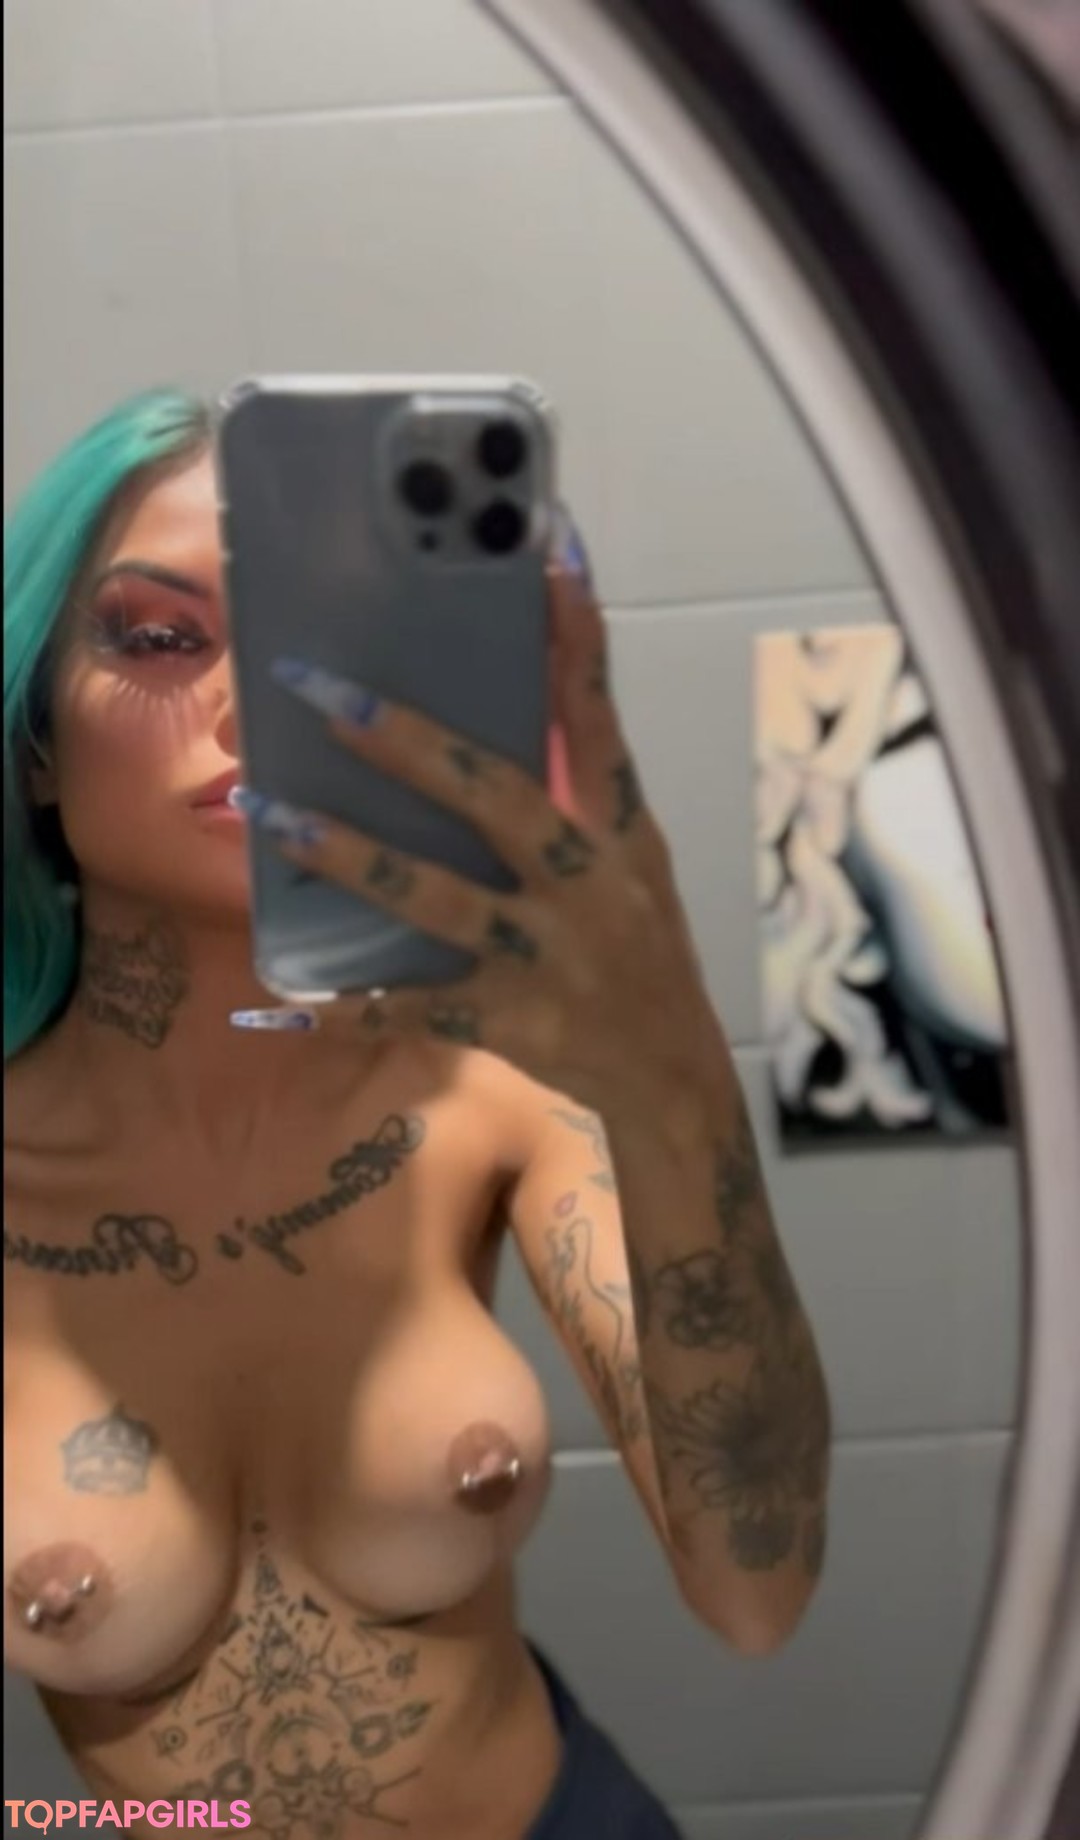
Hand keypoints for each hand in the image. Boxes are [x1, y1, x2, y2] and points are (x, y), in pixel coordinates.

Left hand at [231, 519, 715, 1114]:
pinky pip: (414, 1009)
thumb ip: (575, 788)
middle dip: (408, 743)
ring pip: (437, 897)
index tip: (547, 551)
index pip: (596, 717)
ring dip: (350, 855)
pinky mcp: (510, 1021)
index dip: (574, 637)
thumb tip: (507, 702)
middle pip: (496, 796)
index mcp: (619, 829)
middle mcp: (588, 883)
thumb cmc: (643, 951)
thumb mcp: (633, 861)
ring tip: (270, 813)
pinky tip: (284, 996)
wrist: (676, 1077)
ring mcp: (547, 954)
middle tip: (321, 689)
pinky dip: (349, 1004)